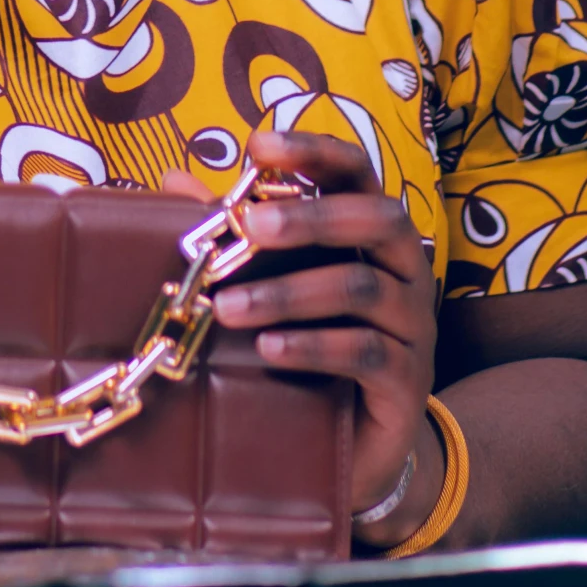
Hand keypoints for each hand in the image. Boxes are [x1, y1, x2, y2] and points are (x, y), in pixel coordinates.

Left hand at [165, 128, 437, 521]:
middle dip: (311, 218)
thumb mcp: (274, 278)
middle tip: (252, 225)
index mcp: (373, 230)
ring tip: (228, 307)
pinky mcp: (409, 381)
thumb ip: (236, 230)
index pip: (356, 171)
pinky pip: (365, 353)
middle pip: (375, 220)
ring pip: (362, 289)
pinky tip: (268, 349)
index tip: (258, 146)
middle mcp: (405, 268)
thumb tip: (173, 183)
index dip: (314, 151)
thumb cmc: (315, 335)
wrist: (363, 440)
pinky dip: (313, 346)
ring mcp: (414, 325)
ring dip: (290, 293)